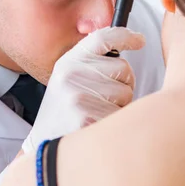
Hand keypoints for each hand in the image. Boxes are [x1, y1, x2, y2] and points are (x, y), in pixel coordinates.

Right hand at [21, 27, 145, 152]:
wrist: (44, 149)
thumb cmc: (66, 114)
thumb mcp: (70, 81)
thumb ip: (93, 64)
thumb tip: (135, 40)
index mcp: (68, 63)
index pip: (102, 38)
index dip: (126, 36)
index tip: (140, 40)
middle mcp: (70, 75)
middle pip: (124, 68)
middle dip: (124, 85)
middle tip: (104, 100)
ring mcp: (76, 97)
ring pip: (127, 93)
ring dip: (120, 106)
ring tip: (98, 114)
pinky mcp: (85, 119)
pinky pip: (121, 114)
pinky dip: (116, 123)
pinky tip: (97, 127)